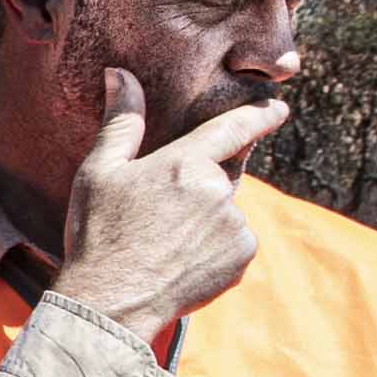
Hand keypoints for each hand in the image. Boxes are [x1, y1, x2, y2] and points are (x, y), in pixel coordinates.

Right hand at [50, 74, 287, 337]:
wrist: (112, 302)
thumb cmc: (100, 234)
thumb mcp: (100, 172)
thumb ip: (120, 122)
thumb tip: (120, 75)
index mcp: (184, 163)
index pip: (233, 128)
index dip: (259, 115)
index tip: (277, 107)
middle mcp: (217, 190)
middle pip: (219, 178)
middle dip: (197, 191)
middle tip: (160, 219)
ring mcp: (233, 227)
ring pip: (224, 213)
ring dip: (204, 222)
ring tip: (164, 245)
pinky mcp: (241, 258)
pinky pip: (233, 243)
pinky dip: (214, 249)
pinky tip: (180, 262)